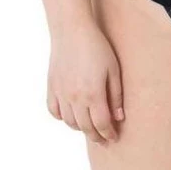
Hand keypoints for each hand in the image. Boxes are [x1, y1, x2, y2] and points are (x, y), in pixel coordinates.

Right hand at [46, 19, 124, 144]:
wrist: (71, 30)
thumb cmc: (96, 47)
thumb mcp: (113, 69)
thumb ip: (116, 96)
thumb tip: (119, 118)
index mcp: (93, 94)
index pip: (101, 124)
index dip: (109, 134)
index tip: (114, 138)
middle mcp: (75, 98)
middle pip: (85, 128)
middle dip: (96, 136)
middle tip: (103, 139)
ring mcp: (61, 93)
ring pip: (69, 122)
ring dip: (80, 128)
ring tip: (89, 126)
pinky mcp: (51, 87)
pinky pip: (54, 111)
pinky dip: (62, 117)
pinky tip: (71, 114)